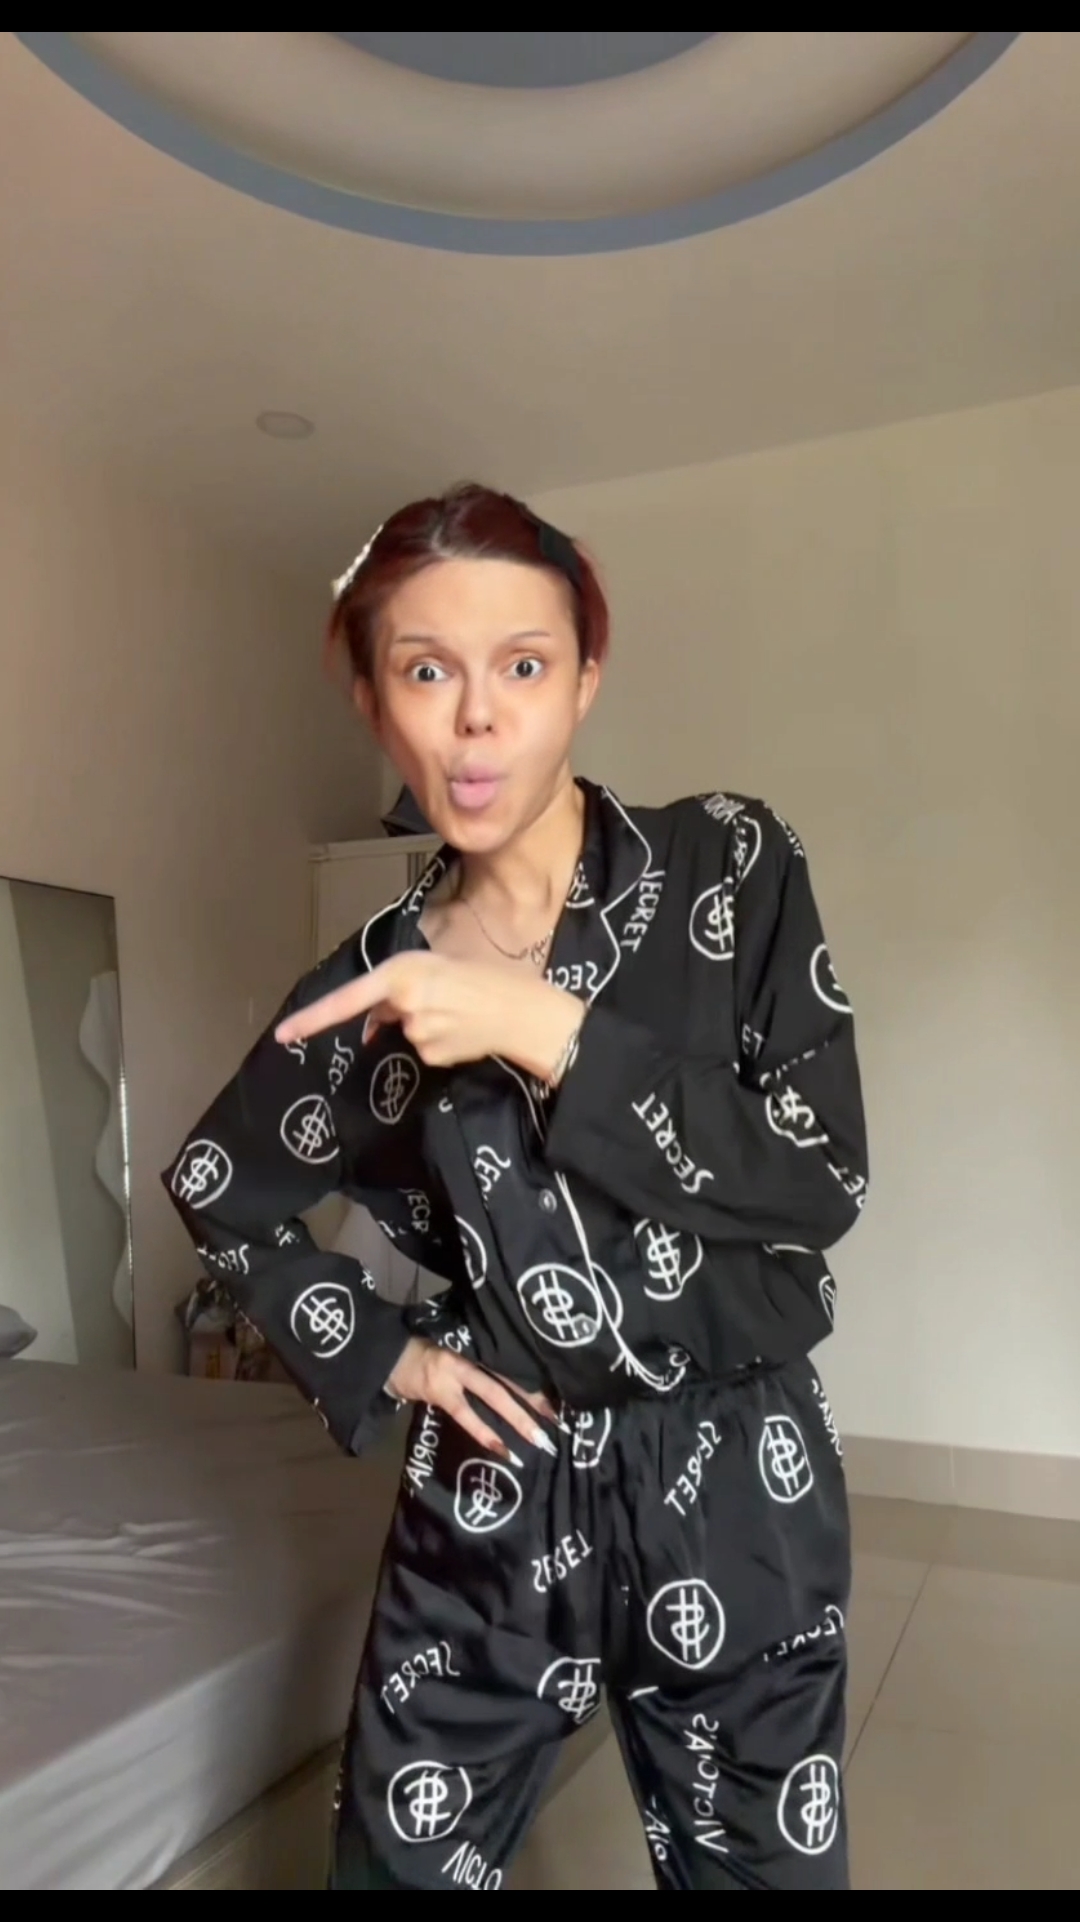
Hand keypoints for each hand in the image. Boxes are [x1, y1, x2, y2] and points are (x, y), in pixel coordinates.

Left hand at [275, 951, 581, 1080]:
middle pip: (385, 1013)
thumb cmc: (491, 978)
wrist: (526, 1012)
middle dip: (400, 1010)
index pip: (348, 999)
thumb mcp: (443, 966)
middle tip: (447, 997)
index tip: (283, 1035)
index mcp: (404, 971)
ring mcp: (417, 1033)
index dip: (313, 1018)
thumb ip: (404, 986)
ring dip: (425, 1024)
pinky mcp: (431, 1055)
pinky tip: (465, 1032)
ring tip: (462, 1012)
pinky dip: (440, 1042)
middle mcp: (405, 1002)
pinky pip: (424, 1050)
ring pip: (406, 1032)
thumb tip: (377, 1019)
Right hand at [386, 1337, 557, 1459]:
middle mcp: (470, 1358)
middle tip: (557, 1420)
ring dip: (518, 1418)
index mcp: (477, 1348)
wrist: (389, 1357)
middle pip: (509, 1379)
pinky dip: (486, 1433)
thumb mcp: (457, 1354)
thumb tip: (513, 1392)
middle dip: (534, 1401)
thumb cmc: (427, 1356)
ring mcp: (456, 1375)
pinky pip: (467, 1416)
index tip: (558, 1399)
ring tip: (539, 1439)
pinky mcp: (440, 1393)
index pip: (511, 1366)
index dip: (534, 1383)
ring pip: (493, 1395)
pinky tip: (503, 1450)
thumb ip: (480, 1369)